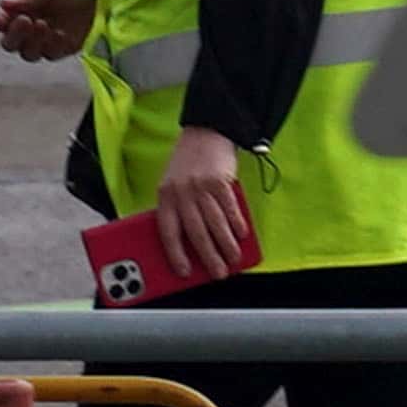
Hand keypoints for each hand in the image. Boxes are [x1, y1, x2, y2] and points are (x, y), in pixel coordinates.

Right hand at [0, 0, 94, 61]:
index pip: (2, 22)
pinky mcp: (64, 49)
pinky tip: (58, 33)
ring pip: (29, 54)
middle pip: (11, 44)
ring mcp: (47, 41)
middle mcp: (31, 28)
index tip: (1, 19)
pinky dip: (52, 45)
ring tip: (43, 25)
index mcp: (22, 11)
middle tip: (25, 21)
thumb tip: (3, 4)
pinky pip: (51, 54)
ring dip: (32, 42)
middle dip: (14, 36)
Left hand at [155, 130, 250, 280]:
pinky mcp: (220, 180)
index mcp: (165, 196)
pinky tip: (241, 235)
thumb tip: (192, 246)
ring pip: (215, 224)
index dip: (175, 254)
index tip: (183, 272)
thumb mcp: (173, 186)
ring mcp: (201, 186)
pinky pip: (229, 208)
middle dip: (208, 257)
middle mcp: (181, 192)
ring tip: (233, 259)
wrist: (205, 133)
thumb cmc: (188, 165)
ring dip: (226, 245)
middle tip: (218, 273)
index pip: (168, 231)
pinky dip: (237, 224)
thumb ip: (179, 211)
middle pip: (196, 232)